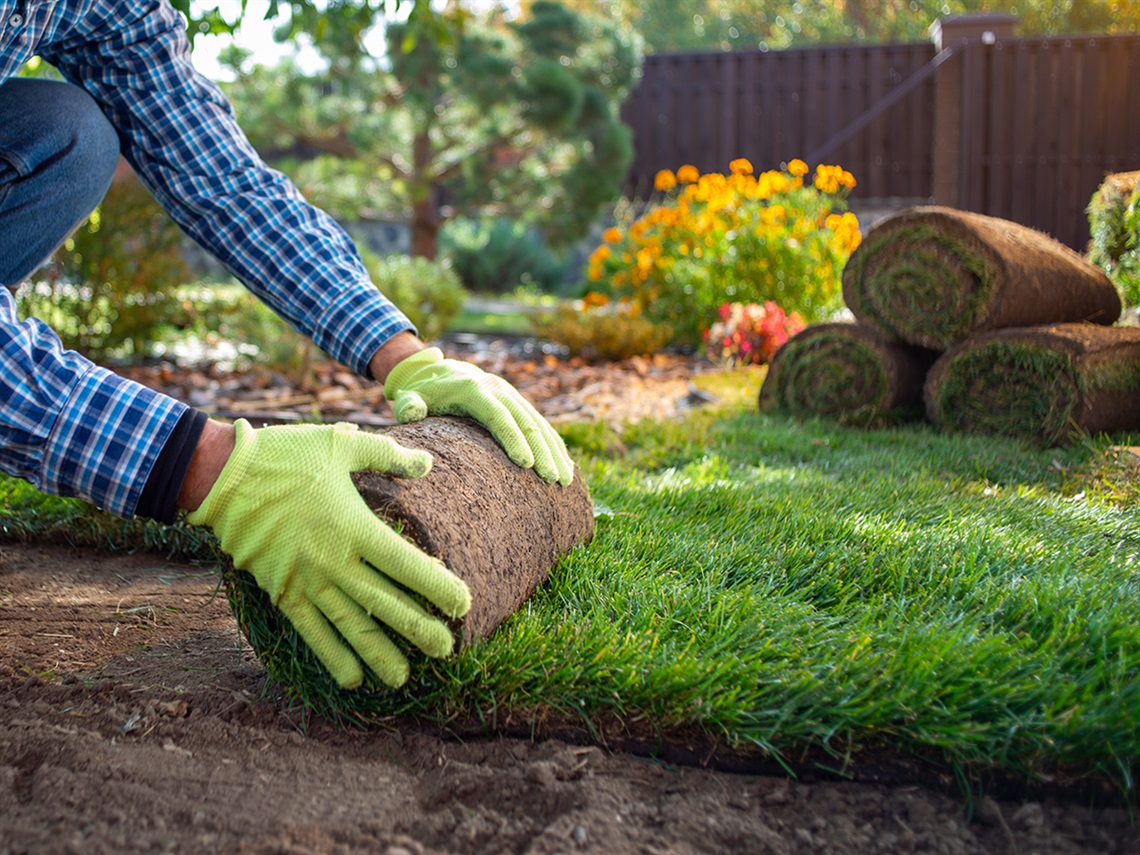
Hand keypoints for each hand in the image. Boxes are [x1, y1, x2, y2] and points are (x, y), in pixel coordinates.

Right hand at [186, 419, 469, 688]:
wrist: (223, 477)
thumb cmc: (286, 455)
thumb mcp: (341, 443)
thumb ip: (387, 454)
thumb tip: (427, 463)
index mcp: (353, 525)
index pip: (405, 564)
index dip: (437, 587)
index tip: (463, 606)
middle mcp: (333, 561)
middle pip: (384, 603)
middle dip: (417, 629)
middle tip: (447, 650)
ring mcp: (305, 581)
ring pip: (350, 625)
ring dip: (378, 653)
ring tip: (404, 678)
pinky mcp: (282, 592)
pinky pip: (311, 631)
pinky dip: (331, 656)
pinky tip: (352, 680)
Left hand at [384, 347, 574, 485]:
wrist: (437, 370)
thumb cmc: (421, 392)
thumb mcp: (410, 397)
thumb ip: (408, 404)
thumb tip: (412, 411)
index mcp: (474, 390)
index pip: (498, 416)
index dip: (513, 439)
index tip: (526, 465)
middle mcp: (498, 390)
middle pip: (526, 422)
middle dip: (542, 452)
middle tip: (553, 480)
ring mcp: (511, 396)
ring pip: (538, 424)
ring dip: (554, 452)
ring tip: (565, 480)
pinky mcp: (517, 403)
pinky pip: (541, 425)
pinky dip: (554, 445)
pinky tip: (566, 466)